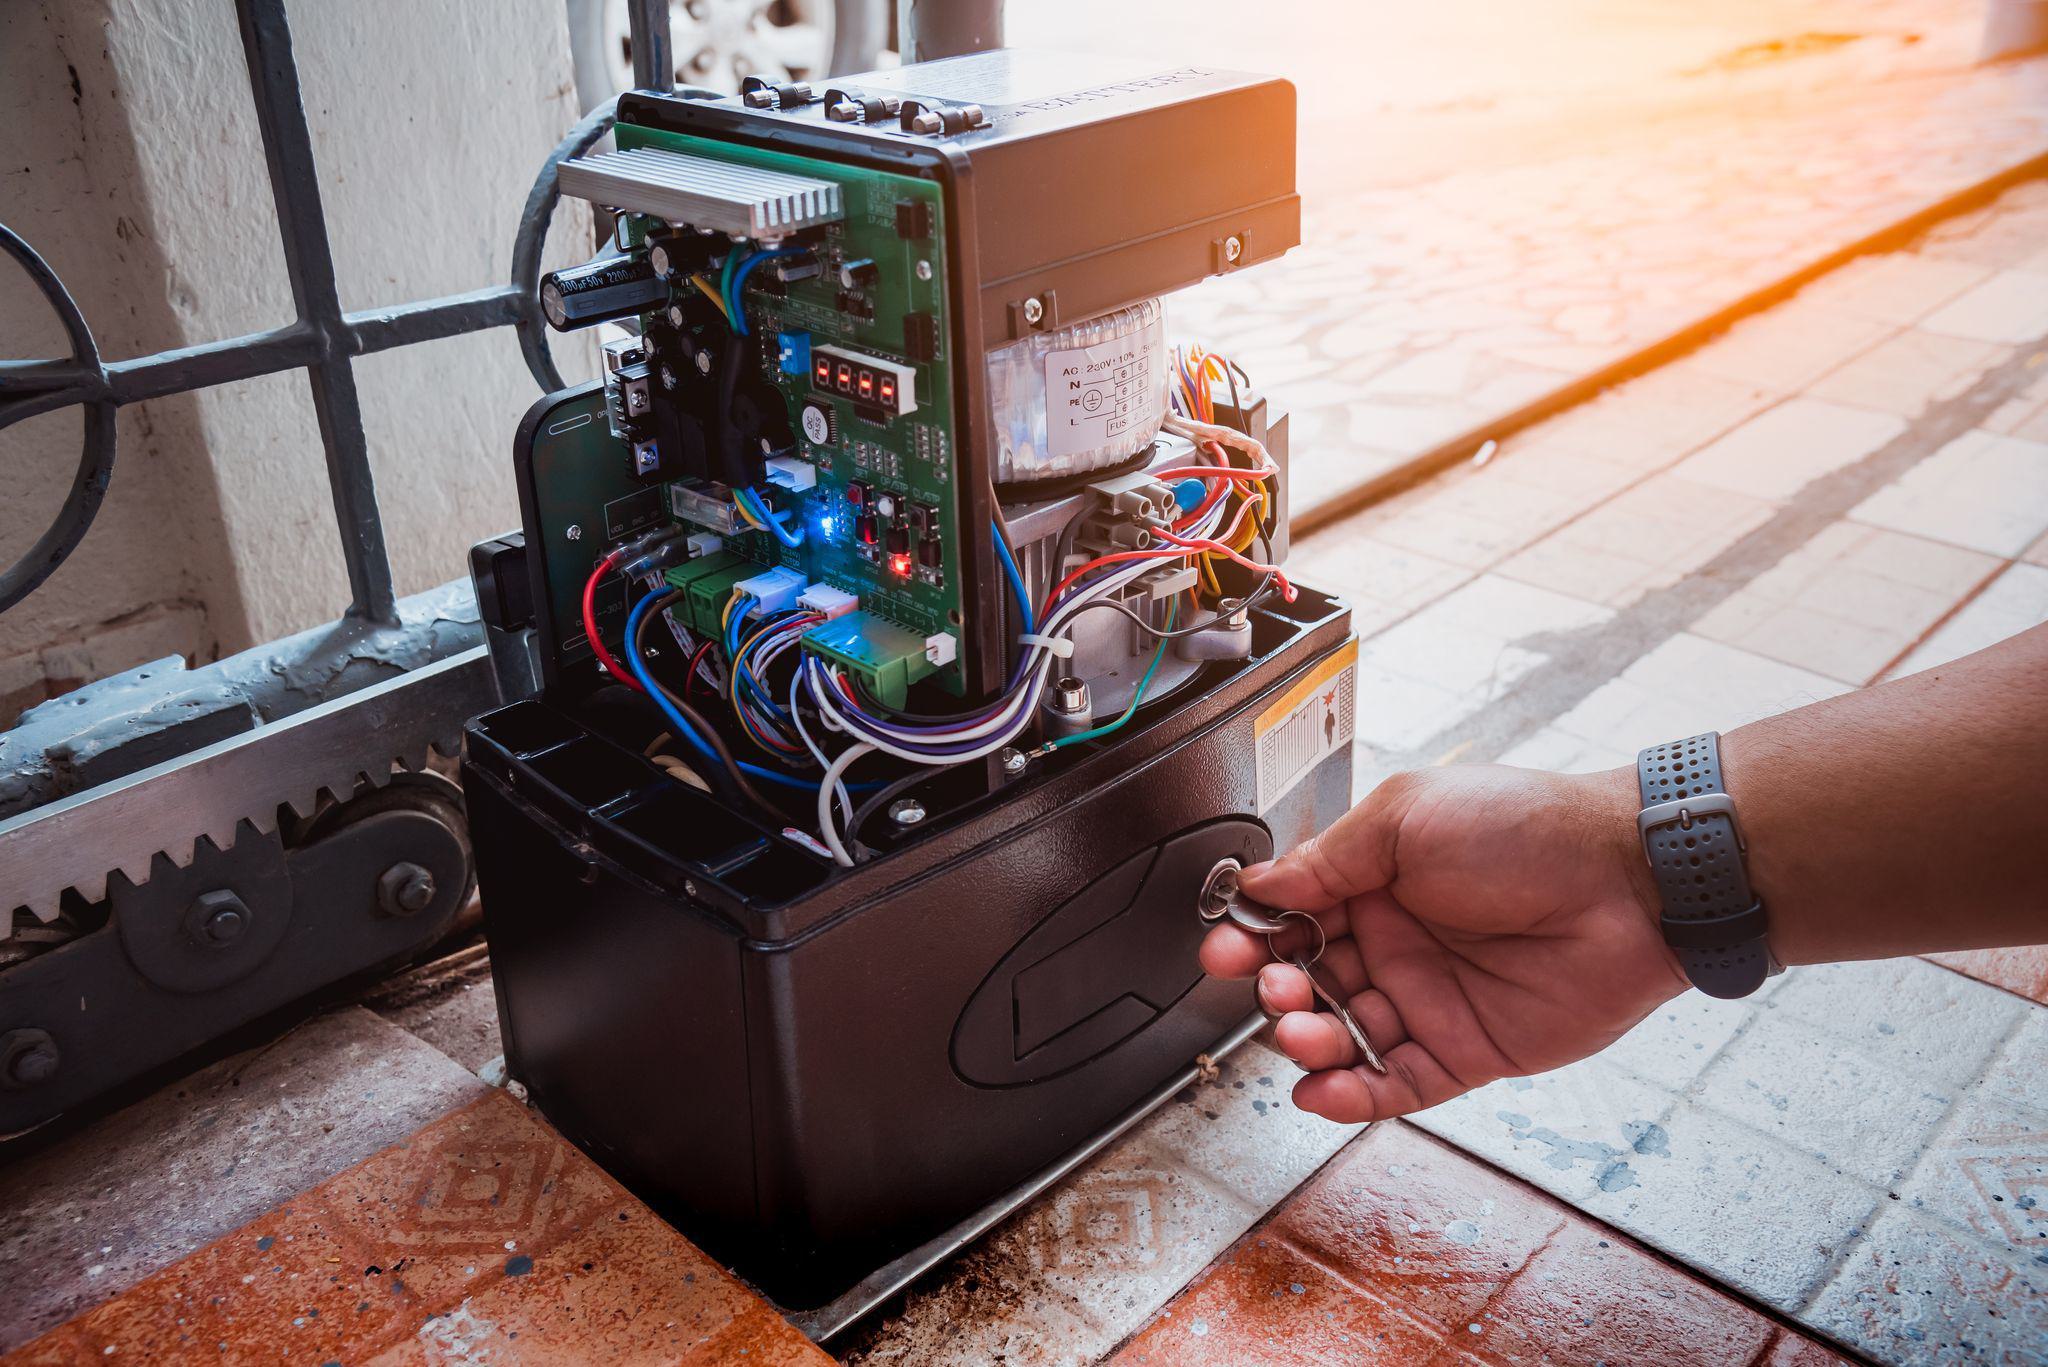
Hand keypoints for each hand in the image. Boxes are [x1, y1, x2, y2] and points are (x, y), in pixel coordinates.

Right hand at [1201, 764, 1686, 1123]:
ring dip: (1308, 1040)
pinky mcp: (1464, 1051)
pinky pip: (1394, 1082)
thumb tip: (1262, 886)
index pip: (1294, 916)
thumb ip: (1328, 859)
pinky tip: (1317, 1089)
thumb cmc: (1528, 828)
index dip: (1255, 936)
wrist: (1628, 880)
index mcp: (1377, 879)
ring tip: (1300, 1032)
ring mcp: (1429, 998)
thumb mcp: (1406, 816)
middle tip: (1271, 987)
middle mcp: (1397, 940)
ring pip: (1344, 1036)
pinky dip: (1350, 1094)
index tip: (1228, 946)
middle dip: (1276, 990)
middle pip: (1310, 981)